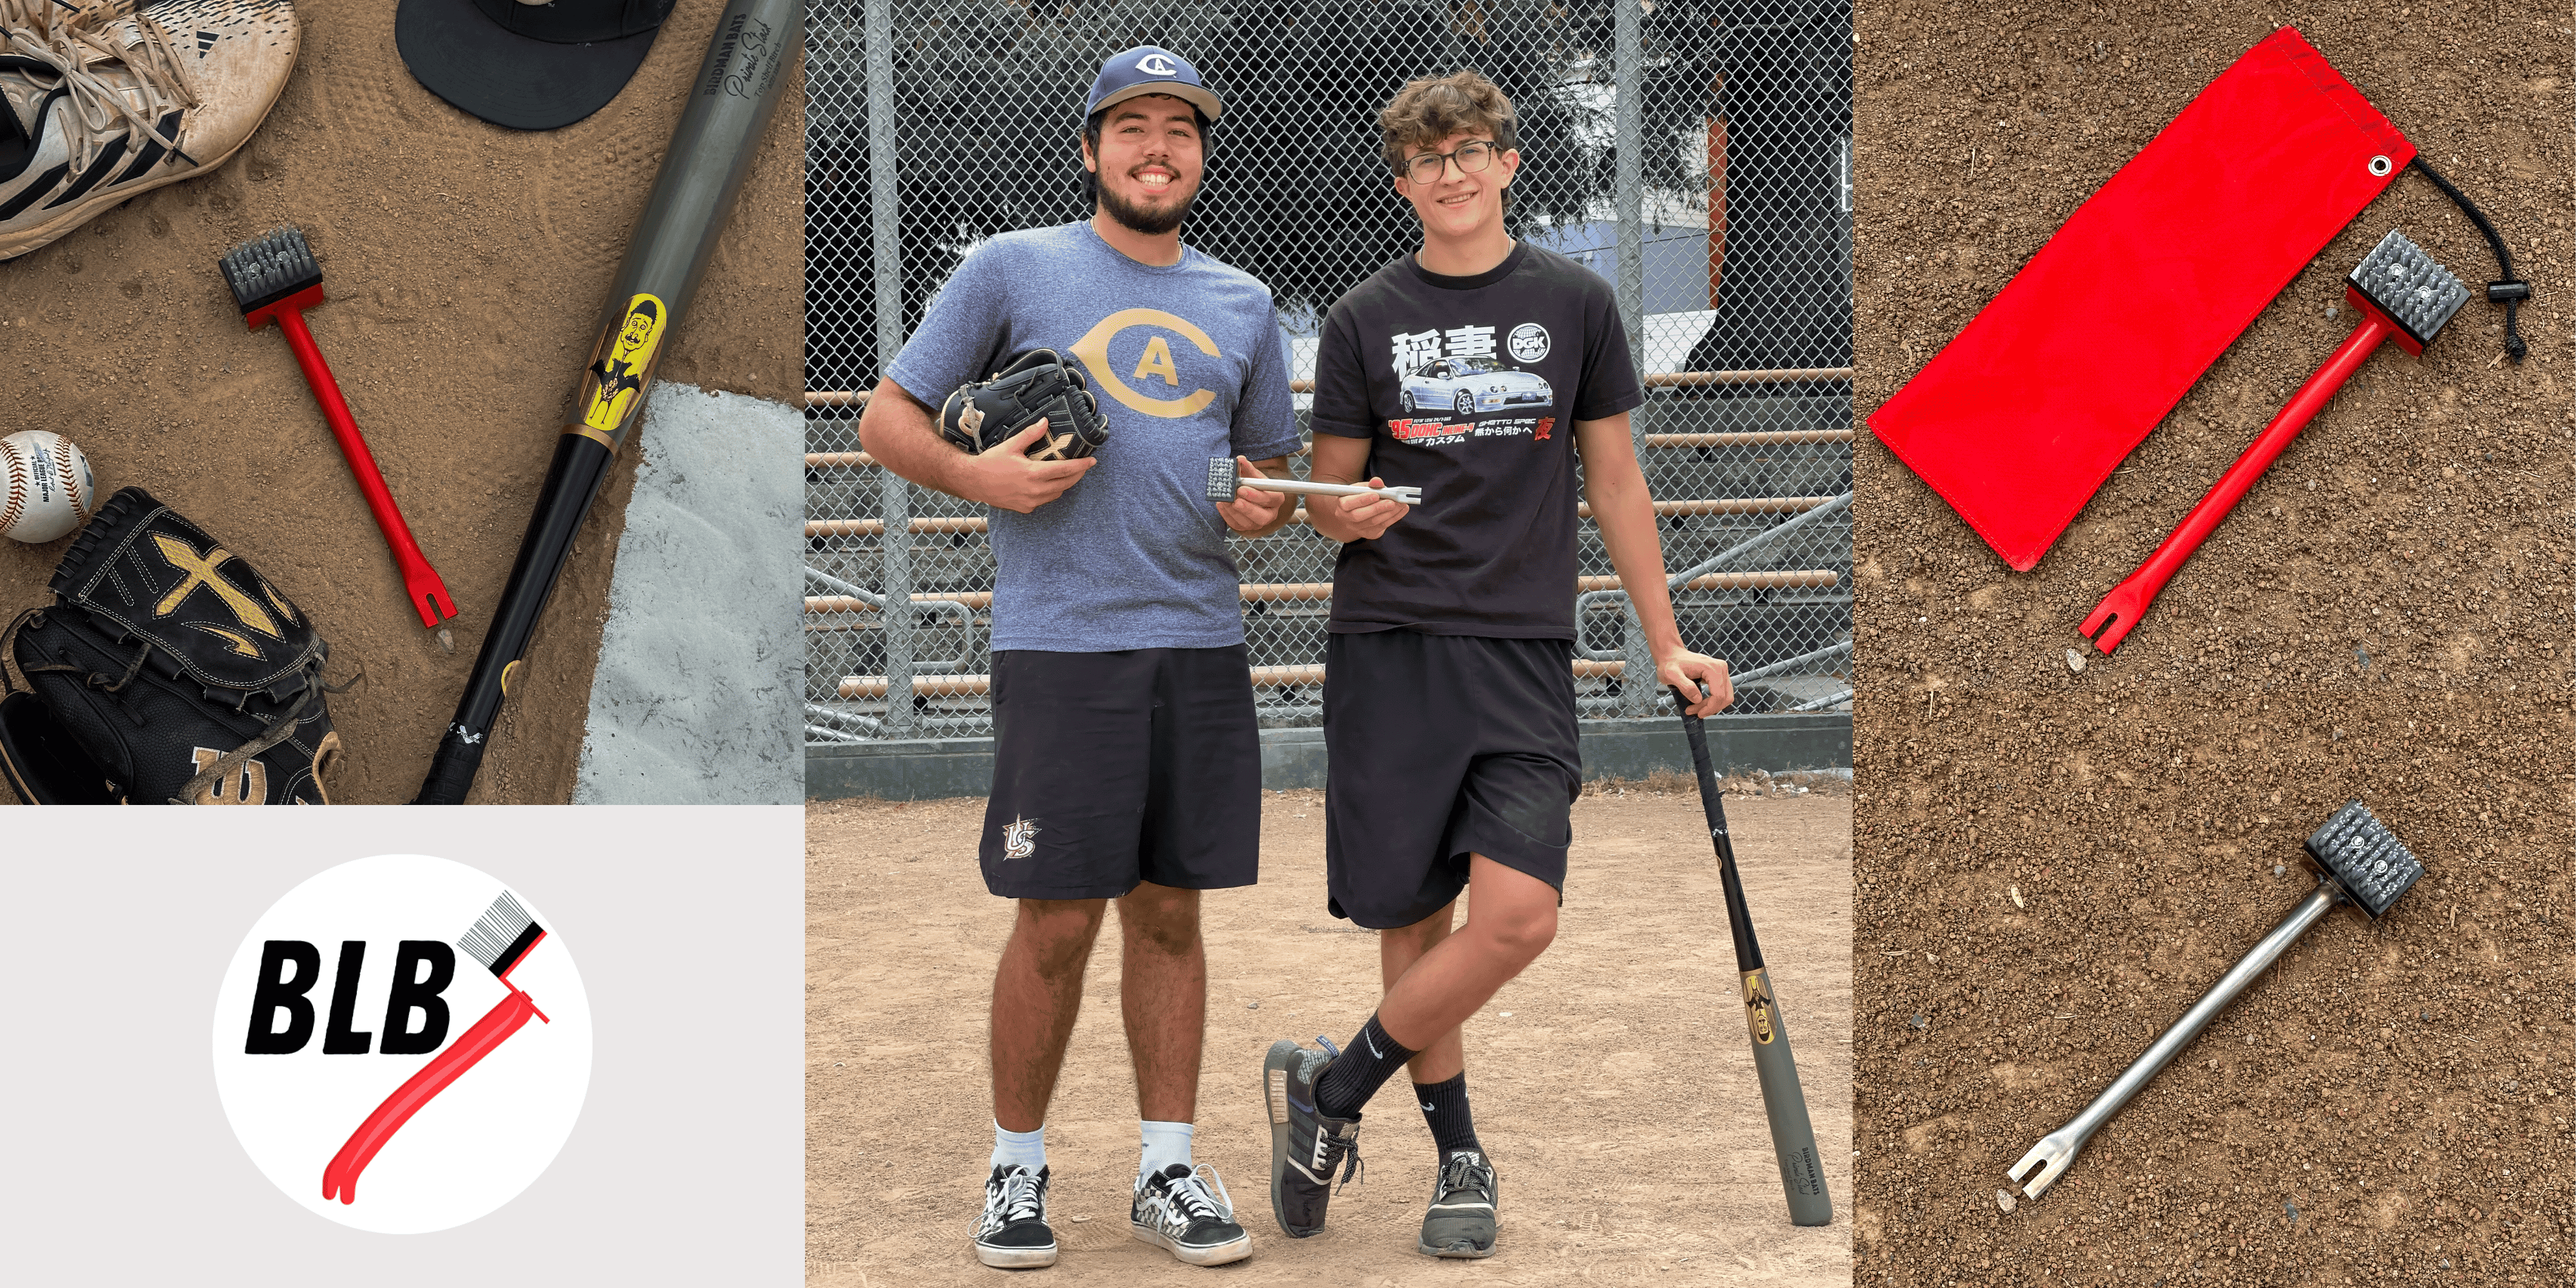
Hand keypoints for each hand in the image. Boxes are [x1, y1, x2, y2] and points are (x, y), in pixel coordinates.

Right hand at [953, 419, 1095, 513]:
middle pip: (1065, 483)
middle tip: (1083, 466)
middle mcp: (1034, 490)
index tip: (1092, 461)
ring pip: (1057, 493)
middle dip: (1077, 475)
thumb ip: (1030, 434)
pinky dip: (1050, 492)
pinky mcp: (1025, 508)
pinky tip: (1048, 483)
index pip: (1065, 470)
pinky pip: (1045, 500)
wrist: (973, 482)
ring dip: (1064, 484)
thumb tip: (1045, 422)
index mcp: (1033, 473)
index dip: (1081, 466)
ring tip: (1067, 473)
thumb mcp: (1011, 445)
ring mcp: (1030, 502)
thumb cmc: (991, 462)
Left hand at [1216, 455, 1287, 532]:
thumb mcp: (1254, 475)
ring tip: (1225, 500)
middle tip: (1234, 499)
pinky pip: (1236, 524)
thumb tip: (1240, 459)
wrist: (1250, 495)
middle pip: (1262, 516)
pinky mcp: (1245, 528)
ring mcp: (1257, 523)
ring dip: (1234, 511)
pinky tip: (1221, 504)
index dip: (1256, 495)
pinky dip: (1227, 514)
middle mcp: (1270, 514)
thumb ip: (1248, 468)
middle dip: (1247, 508)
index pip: (1270, 499)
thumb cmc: (1254, 485)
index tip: (1241, 488)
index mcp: (1276, 499)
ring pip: (1248, 523)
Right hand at [1333, 476, 1407, 540]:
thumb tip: (1378, 482)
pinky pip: (1382, 527)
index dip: (1363, 499)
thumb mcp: (1361, 488)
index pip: (1349, 503)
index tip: (1376, 495)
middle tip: (1392, 502)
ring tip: (1401, 504)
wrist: (1355, 511)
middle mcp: (1347, 518)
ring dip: (1389, 513)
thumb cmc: (1358, 496)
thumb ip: (1370, 484)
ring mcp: (1357, 528)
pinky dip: (1394, 518)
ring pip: (1373, 523)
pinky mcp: (1369, 534)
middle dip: (1378, 508)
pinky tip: (1401, 510)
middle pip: (1360, 515)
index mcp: (1342, 504)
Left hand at [1660, 650, 1732, 715]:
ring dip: (1712, 707)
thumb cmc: (1670, 664)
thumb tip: (1698, 699)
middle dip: (1710, 708)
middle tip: (1693, 711)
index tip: (1696, 713)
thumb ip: (1685, 686)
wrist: (1671, 656)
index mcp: (1712, 668)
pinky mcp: (1720, 676)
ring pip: (1725, 697)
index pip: (1719, 695)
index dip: (1708, 708)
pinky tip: (1699, 703)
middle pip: (1724, 697)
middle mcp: (1721, 668)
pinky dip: (1712, 702)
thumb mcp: (1671, 675)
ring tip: (1694, 708)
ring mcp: (1722, 671)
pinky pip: (1722, 694)